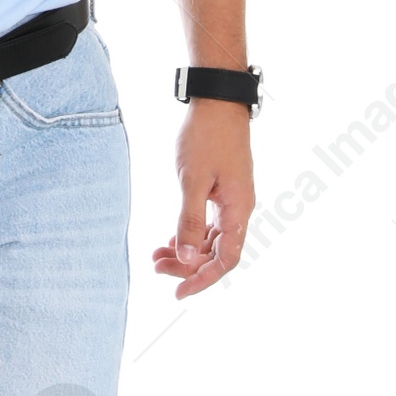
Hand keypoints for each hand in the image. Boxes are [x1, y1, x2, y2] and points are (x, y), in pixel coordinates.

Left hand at [152, 103, 254, 297]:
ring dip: (186, 251)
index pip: (225, 259)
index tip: (178, 293)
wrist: (217, 103)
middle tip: (156, 267)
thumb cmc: (206, 137)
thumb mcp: (192, 181)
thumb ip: (190, 222)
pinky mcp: (223, 191)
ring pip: (211, 239)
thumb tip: (188, 260)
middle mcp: (239, 209)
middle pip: (216, 253)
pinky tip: (171, 239)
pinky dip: (190, 234)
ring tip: (157, 256)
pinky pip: (209, 224)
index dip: (202, 280)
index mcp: (238, 210)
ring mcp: (232, 201)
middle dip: (187, 266)